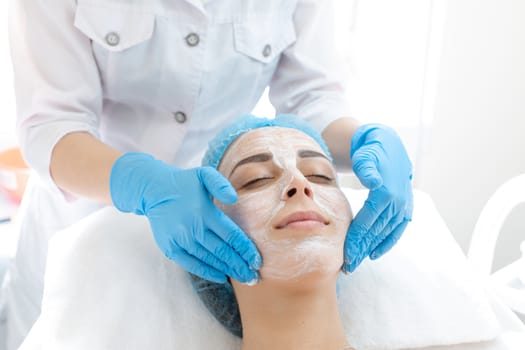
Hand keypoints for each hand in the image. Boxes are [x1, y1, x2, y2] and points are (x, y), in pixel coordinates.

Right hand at [110, 153, 260, 283]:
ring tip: (243, 278)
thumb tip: (233, 199)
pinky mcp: (170, 248)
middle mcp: (193, 228)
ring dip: (227, 270)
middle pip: (222, 251)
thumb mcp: (204, 175)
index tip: (257, 261)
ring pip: (209, 259)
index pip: (231, 235)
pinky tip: (221, 277)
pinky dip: (206, 272)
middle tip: (254, 277)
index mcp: (205, 212)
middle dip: (240, 266)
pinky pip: (191, 264)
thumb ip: (220, 185)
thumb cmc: (184, 183)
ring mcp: (180, 240)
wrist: (153, 190)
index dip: (246, 250)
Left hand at [344, 124, 412, 271]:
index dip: (357, 239)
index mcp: (387, 193)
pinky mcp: (404, 209)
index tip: (346, 254)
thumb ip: (367, 168)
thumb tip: (372, 181)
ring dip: (371, 249)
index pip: (368, 221)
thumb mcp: (366, 155)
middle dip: (361, 249)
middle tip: (347, 266)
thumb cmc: (371, 151)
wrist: (388, 145)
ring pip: (385, 233)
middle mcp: (398, 202)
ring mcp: (403, 206)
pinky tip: (374, 254)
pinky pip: (396, 230)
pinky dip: (386, 243)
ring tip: (356, 262)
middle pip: (376, 231)